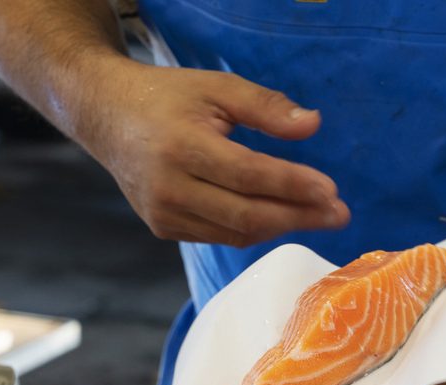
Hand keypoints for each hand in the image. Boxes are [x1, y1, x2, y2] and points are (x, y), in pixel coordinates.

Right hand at [77, 58, 349, 246]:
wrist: (105, 116)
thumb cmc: (167, 98)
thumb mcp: (216, 88)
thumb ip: (266, 106)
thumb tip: (313, 125)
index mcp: (181, 146)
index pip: (248, 175)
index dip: (293, 186)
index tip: (332, 192)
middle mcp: (169, 187)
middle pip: (247, 214)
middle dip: (299, 216)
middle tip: (340, 214)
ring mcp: (164, 214)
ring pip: (237, 232)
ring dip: (282, 226)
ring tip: (320, 215)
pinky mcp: (164, 228)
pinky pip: (222, 236)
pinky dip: (255, 229)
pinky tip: (281, 216)